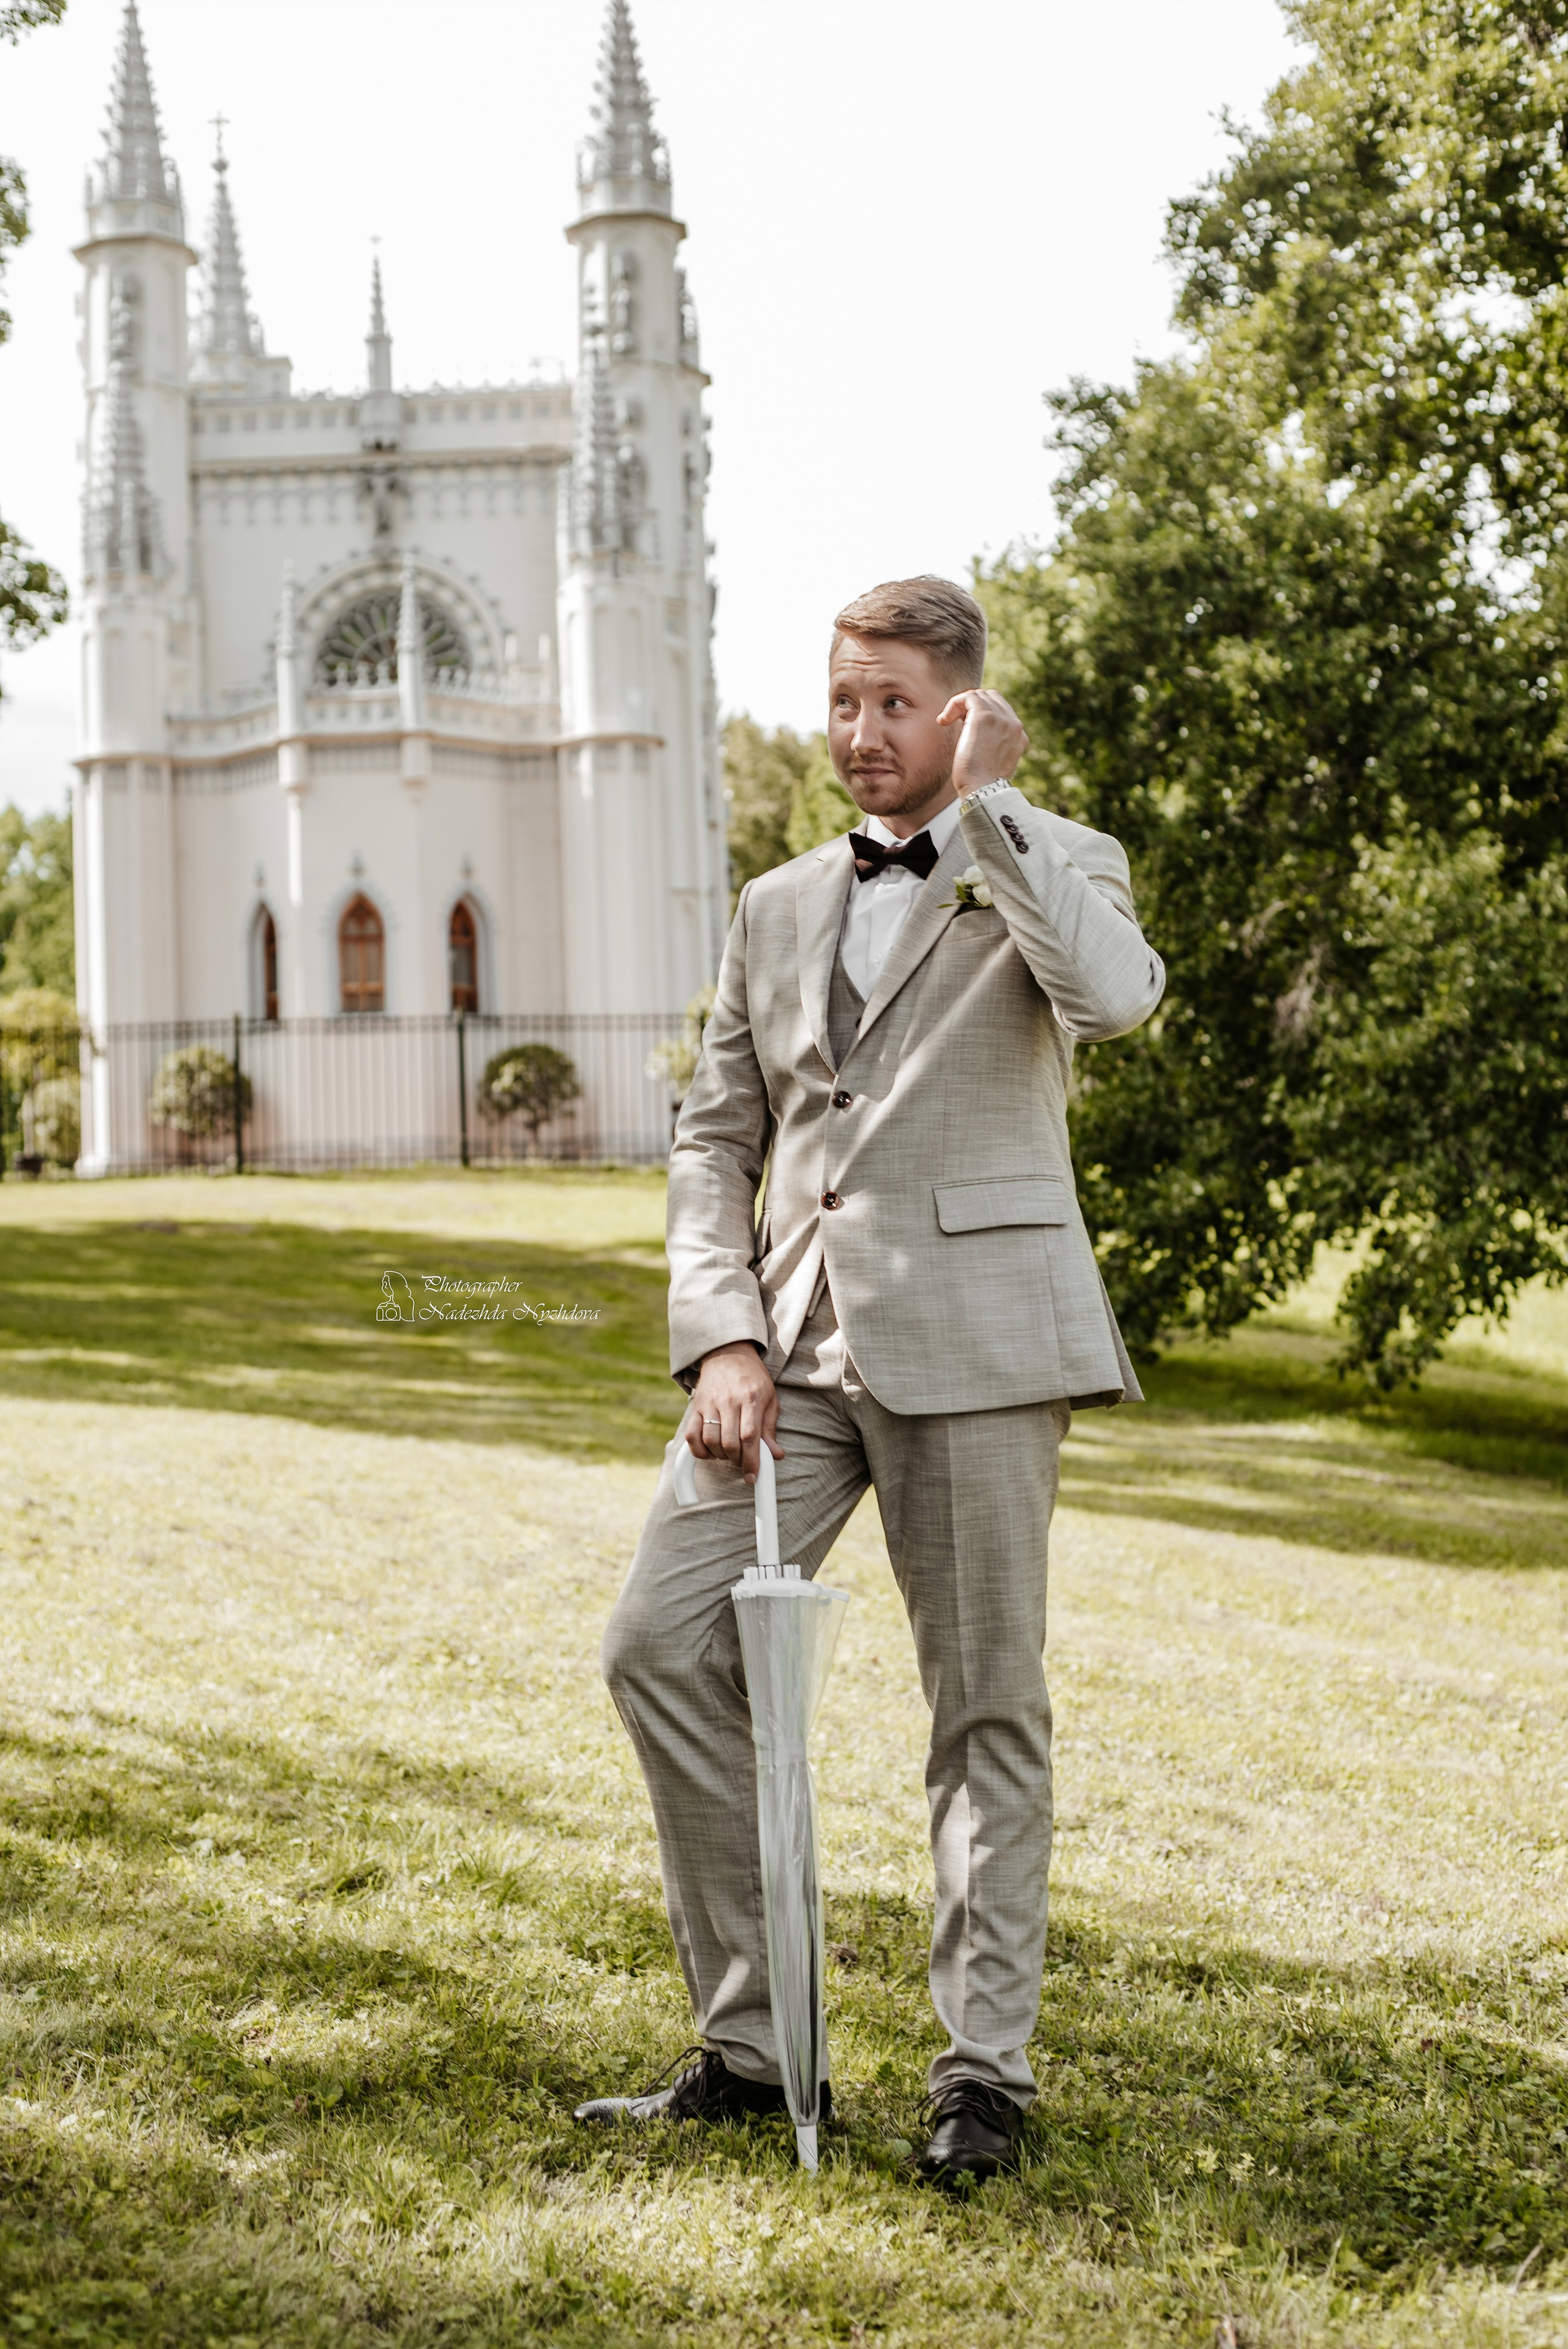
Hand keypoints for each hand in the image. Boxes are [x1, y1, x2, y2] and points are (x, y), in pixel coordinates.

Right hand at [685, 1340, 782, 1484]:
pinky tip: (709, 1451)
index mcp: (751, 1398)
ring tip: (728, 1453)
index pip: (749, 1436)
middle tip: (742, 1461)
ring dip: (720, 1455)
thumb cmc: (753, 1379)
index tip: (753, 1476)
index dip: (751, 1460)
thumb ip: (770, 1429)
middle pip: (729, 1442)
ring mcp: (710, 1403)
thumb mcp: (769, 1399)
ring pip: (710, 1440)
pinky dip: (699, 1450)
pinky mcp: (695, 1406)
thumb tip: (776, 1455)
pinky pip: (691, 1434)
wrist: (728, 1354)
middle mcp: (729, 1401)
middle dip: (737, 1460)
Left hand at [937, 688, 1028, 797]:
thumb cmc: (981, 784)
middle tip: (955, 723)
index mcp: (1019, 736)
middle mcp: (1014, 725)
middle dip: (971, 706)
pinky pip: (968, 697)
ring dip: (960, 706)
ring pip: (979, 695)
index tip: (964, 728)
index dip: (980, 714)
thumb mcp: (992, 762)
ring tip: (947, 722)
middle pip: (992, 698)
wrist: (982, 791)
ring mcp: (1002, 718)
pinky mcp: (985, 716)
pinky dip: (954, 704)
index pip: (1001, 710)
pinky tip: (943, 721)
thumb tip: (975, 735)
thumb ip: (991, 744)